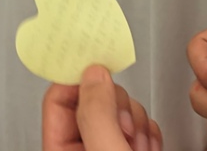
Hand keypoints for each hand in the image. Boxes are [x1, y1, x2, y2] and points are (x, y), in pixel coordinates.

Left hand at [43, 65, 162, 150]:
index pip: (58, 97)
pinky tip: (148, 146)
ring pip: (119, 107)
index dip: (78, 79)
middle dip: (117, 107)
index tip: (96, 64)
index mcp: (62, 150)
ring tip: (138, 144)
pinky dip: (148, 131)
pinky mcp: (131, 148)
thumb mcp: (107, 150)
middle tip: (125, 126)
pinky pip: (140, 122)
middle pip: (95, 98)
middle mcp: (83, 147)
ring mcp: (108, 147)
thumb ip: (97, 113)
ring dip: (137, 121)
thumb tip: (95, 75)